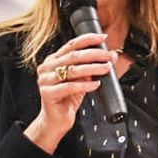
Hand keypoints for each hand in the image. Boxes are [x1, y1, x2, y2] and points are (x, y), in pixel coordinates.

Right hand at [24, 33, 113, 153]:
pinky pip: (69, 87)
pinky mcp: (47, 94)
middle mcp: (47, 67)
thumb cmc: (67, 98)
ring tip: (106, 69)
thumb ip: (92, 66)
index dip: (88, 39)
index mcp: (53, 60)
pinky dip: (85, 85)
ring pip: (72, 70)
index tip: (103, 38)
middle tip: (108, 56)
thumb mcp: (81, 79)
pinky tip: (96, 84)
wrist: (56, 120)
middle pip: (73, 56)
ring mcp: (45, 80)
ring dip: (92, 68)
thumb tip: (112, 55)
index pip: (71, 44)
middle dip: (94, 54)